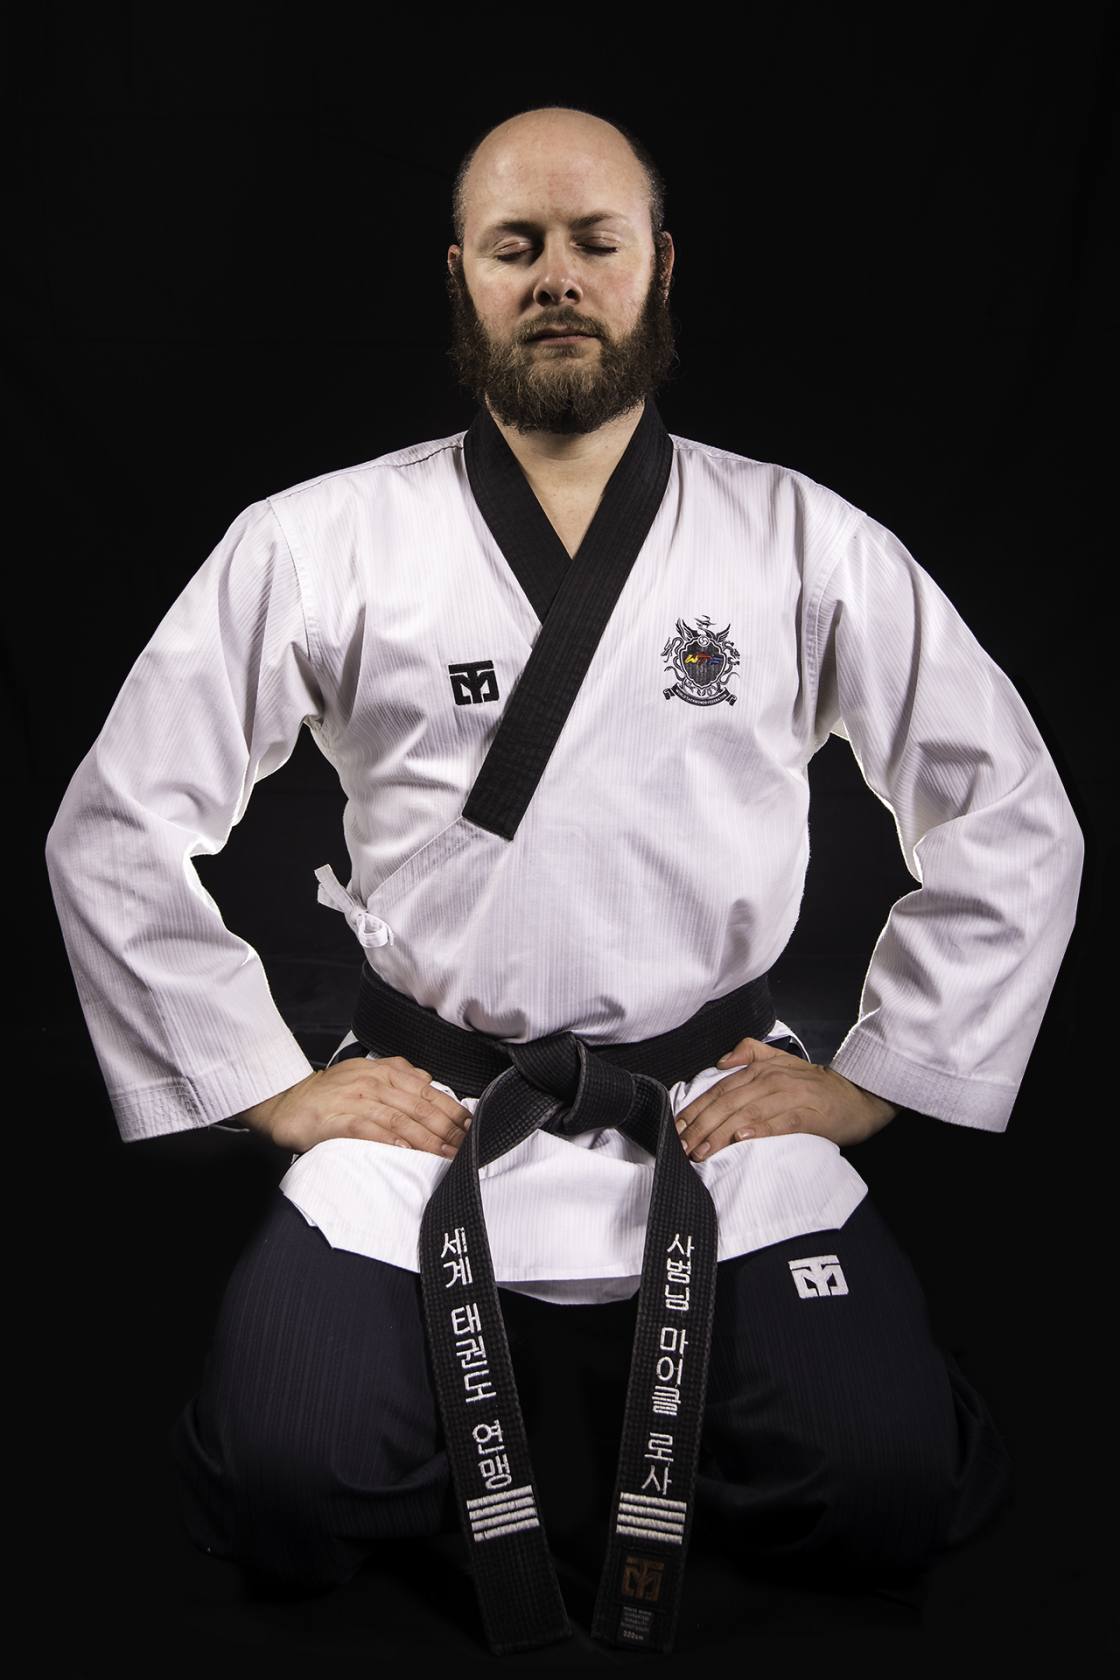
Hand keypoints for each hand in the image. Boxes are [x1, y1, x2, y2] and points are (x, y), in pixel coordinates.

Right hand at [236, 1055, 472, 1156]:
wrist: (286, 1101)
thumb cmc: (330, 1093)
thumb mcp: (367, 1075)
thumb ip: (399, 1079)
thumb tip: (430, 1084)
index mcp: (384, 1071)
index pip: (427, 1091)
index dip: (452, 1110)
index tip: (471, 1127)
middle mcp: (373, 1082)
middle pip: (419, 1106)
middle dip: (447, 1128)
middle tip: (466, 1147)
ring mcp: (355, 1099)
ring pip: (400, 1119)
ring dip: (427, 1139)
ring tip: (446, 1155)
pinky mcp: (336, 1119)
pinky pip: (367, 1130)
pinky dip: (389, 1140)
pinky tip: (406, 1151)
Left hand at [675, 1037, 897, 1161]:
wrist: (859, 1097)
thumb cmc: (816, 1086)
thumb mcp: (782, 1061)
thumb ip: (751, 1053)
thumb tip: (721, 1060)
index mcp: (761, 1069)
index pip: (720, 1089)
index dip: (696, 1108)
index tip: (676, 1127)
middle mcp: (772, 1080)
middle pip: (727, 1103)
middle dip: (700, 1126)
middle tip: (682, 1146)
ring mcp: (790, 1097)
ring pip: (746, 1114)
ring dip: (720, 1134)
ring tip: (701, 1151)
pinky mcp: (808, 1116)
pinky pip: (778, 1123)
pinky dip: (758, 1130)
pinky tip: (740, 1139)